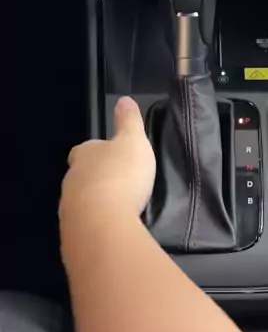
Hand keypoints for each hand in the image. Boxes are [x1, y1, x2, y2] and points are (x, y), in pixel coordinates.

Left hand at [60, 96, 155, 222]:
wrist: (101, 223)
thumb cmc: (120, 176)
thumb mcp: (133, 142)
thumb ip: (129, 122)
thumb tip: (124, 99)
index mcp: (85, 154)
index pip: (85, 149)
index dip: (98, 151)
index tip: (112, 156)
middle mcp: (71, 178)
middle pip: (81, 175)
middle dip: (96, 178)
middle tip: (118, 183)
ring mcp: (69, 206)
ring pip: (81, 200)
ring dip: (96, 202)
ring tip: (118, 207)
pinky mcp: (73, 232)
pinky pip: (85, 223)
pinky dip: (97, 222)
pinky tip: (112, 225)